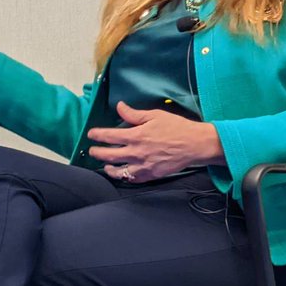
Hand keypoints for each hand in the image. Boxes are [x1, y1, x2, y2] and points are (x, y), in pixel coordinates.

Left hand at [86, 101, 224, 182]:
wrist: (194, 144)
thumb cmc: (176, 127)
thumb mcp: (154, 115)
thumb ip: (133, 114)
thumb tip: (119, 106)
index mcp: (136, 136)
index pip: (108, 136)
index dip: (97, 135)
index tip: (91, 135)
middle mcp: (136, 152)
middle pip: (108, 155)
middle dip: (96, 153)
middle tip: (92, 151)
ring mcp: (143, 165)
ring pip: (118, 171)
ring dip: (108, 168)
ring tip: (104, 166)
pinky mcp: (151, 175)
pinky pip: (132, 179)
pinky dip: (124, 177)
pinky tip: (122, 173)